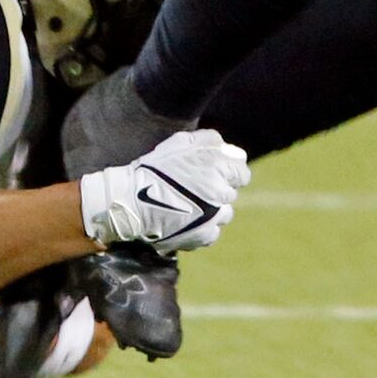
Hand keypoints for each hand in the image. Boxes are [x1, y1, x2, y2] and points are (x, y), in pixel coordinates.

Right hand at [79, 128, 248, 252]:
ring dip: (214, 209)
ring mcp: (213, 217)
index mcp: (218, 168)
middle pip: (230, 193)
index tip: (215, 172)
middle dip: (217, 189)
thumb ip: (212, 141)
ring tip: (191, 204)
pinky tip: (188, 219)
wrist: (134, 200)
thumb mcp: (183, 142)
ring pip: (224, 214)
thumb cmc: (157, 167)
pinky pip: (213, 232)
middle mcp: (220, 193)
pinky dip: (204, 227)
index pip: (242, 174)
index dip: (229, 172)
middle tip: (195, 187)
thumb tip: (234, 151)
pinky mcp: (204, 236)